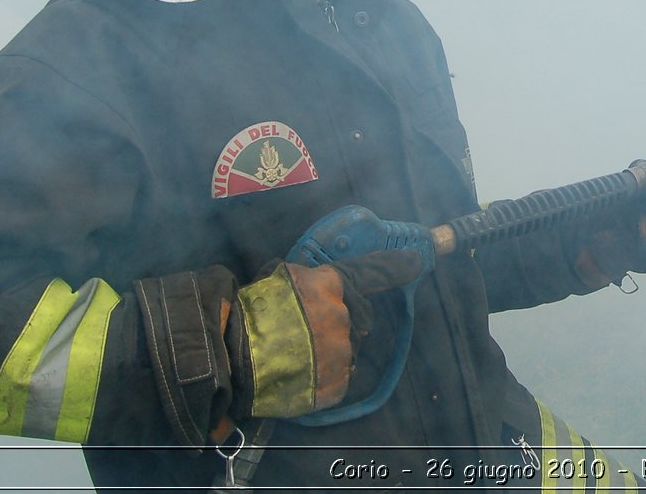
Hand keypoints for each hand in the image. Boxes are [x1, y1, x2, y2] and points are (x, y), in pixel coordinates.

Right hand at [229, 250, 421, 417]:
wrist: (230, 357)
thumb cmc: (248, 314)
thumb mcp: (278, 278)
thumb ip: (310, 281)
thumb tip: (323, 285)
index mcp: (331, 285)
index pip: (372, 273)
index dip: (396, 267)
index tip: (416, 262)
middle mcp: (344, 317)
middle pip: (358, 320)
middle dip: (340, 325)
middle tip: (304, 334)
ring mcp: (343, 352)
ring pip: (346, 351)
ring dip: (328, 353)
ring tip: (293, 357)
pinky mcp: (337, 384)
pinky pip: (338, 379)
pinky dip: (322, 378)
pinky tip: (298, 375)